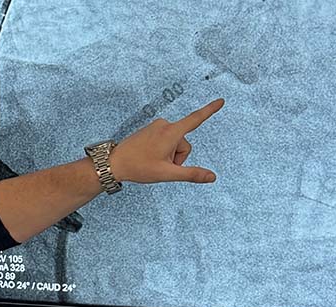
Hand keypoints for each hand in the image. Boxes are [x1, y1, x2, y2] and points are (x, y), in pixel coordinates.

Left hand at [109, 98, 224, 183]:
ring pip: (174, 144)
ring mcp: (157, 126)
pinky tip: (148, 156)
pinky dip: (162, 151)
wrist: (114, 162)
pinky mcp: (151, 129)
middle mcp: (165, 125)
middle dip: (177, 157)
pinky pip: (165, 141)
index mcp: (171, 132)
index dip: (210, 110)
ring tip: (151, 161)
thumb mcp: (167, 173)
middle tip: (159, 165)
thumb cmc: (139, 168)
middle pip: (184, 144)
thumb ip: (191, 174)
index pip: (196, 119)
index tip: (221, 101)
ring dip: (169, 155)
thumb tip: (212, 177)